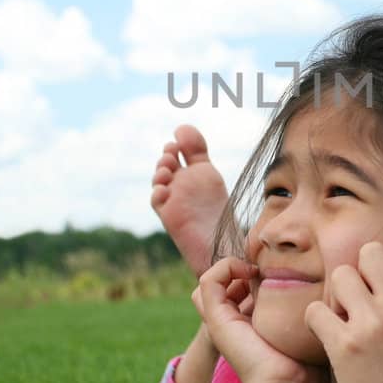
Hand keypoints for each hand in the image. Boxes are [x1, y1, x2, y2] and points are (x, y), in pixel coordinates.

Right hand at [151, 125, 230, 278]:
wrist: (223, 252)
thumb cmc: (225, 220)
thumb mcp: (216, 180)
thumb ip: (205, 159)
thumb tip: (190, 132)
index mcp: (199, 174)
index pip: (186, 150)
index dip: (184, 139)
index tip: (181, 131)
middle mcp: (184, 184)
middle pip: (168, 162)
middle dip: (168, 154)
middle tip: (173, 150)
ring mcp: (175, 199)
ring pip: (159, 179)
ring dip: (161, 170)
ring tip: (168, 168)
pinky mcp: (169, 215)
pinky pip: (157, 200)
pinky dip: (158, 191)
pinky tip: (164, 189)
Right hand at [192, 258, 328, 382]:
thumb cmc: (306, 364)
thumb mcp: (308, 328)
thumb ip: (307, 309)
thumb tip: (328, 287)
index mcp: (251, 324)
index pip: (240, 288)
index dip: (257, 271)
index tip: (283, 270)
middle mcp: (233, 320)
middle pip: (224, 283)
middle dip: (246, 267)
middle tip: (270, 266)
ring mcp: (221, 319)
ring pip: (212, 280)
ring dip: (234, 265)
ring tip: (257, 269)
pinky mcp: (216, 318)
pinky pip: (209, 280)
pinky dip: (227, 267)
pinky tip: (251, 272)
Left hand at [303, 240, 382, 382]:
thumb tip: (380, 283)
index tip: (382, 304)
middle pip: (370, 253)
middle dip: (359, 275)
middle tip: (356, 307)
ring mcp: (372, 324)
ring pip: (340, 275)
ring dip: (335, 298)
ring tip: (342, 324)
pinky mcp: (344, 346)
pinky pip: (314, 310)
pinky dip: (315, 324)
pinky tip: (327, 341)